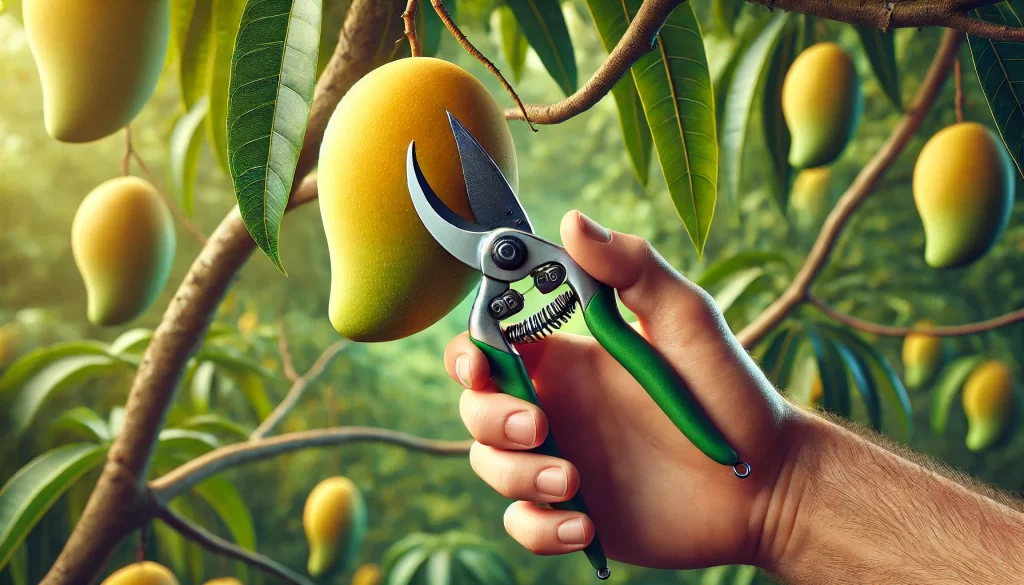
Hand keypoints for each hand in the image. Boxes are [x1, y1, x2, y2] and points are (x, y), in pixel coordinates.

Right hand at [444, 211, 803, 570]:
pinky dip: (542, 528)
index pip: (489, 346)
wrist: (768, 484)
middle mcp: (556, 408)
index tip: (480, 362)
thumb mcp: (686, 320)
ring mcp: (561, 462)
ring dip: (518, 474)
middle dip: (489, 415)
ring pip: (491, 467)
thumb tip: (575, 221)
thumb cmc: (730, 395)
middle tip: (539, 424)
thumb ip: (633, 269)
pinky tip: (585, 525)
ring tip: (573, 480)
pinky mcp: (577, 515)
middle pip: (476, 407)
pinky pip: (527, 525)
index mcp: (569, 360)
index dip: (468, 352)